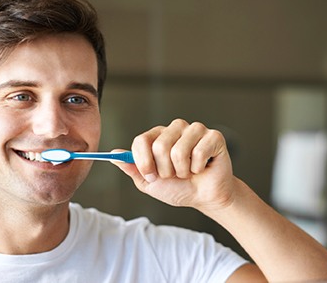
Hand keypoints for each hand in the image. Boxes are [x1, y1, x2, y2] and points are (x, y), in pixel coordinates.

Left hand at [113, 119, 236, 212]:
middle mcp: (175, 128)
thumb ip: (132, 168)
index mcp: (158, 136)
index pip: (141, 140)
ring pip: (178, 150)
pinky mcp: (213, 136)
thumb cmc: (178, 188)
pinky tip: (202, 167)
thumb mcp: (149, 182)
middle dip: (165, 170)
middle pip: (159, 146)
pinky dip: (198, 167)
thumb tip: (113, 155)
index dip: (144, 161)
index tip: (150, 175)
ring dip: (182, 170)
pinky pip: (199, 152)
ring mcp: (194, 130)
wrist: (204, 197)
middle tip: (174, 174)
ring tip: (188, 171)